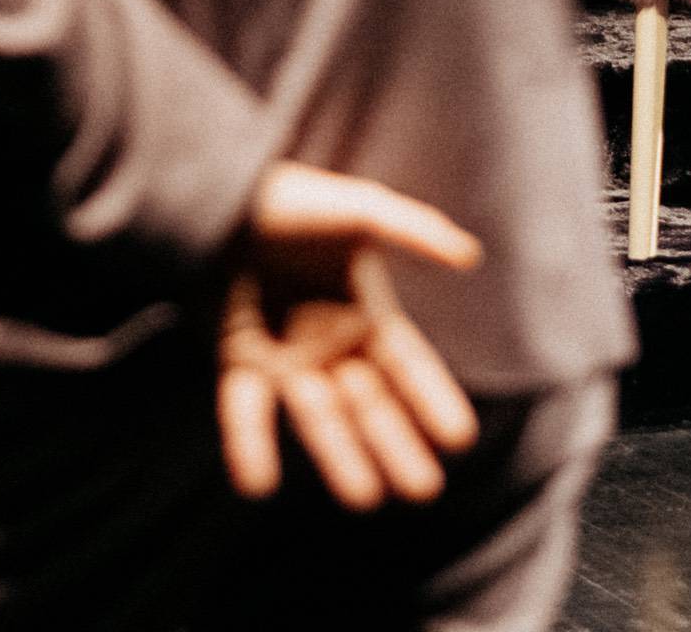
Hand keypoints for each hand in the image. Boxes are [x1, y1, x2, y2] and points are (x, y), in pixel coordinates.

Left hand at [217, 162, 481, 510]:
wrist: (220, 193)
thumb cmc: (292, 199)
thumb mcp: (358, 209)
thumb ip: (413, 230)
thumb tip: (470, 255)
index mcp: (365, 314)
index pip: (410, 368)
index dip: (433, 400)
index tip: (459, 439)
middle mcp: (331, 345)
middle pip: (371, 406)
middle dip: (396, 446)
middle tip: (422, 490)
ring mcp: (284, 357)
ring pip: (319, 418)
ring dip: (339, 455)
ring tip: (363, 497)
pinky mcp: (237, 359)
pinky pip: (245, 410)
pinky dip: (249, 444)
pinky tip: (258, 482)